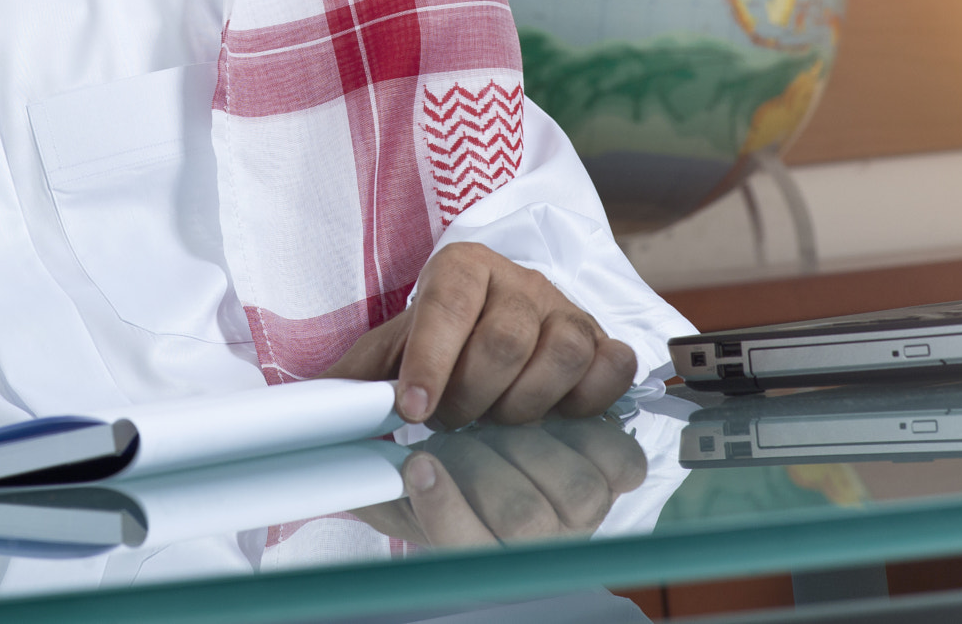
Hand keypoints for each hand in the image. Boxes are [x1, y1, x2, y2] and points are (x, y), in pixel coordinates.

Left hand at [320, 242, 636, 427]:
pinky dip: (586, 399)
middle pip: (505, 338)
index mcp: (460, 268)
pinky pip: (611, 366)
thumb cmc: (432, 353)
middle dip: (472, 395)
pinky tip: (552, 415)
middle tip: (451, 422)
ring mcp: (567, 309)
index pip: (446, 306)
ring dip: (525, 403)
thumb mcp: (385, 357)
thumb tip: (307, 407)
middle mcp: (519, 280)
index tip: (413, 411)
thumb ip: (352, 379)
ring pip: (561, 352)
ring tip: (496, 419)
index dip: (430, 362)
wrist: (488, 341)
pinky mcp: (603, 341)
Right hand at [356, 417, 647, 546]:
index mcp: (477, 551)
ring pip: (577, 492)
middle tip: (453, 423)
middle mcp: (536, 548)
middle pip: (526, 525)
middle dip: (485, 465)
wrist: (470, 407)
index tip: (417, 466)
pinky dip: (596, 429)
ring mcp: (582, 515)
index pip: (472, 555)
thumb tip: (337, 458)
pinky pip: (624, 461)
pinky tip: (556, 408)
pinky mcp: (616, 472)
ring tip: (499, 410)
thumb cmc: (421, 442)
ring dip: (535, 440)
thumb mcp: (381, 463)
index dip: (447, 514)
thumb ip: (365, 471)